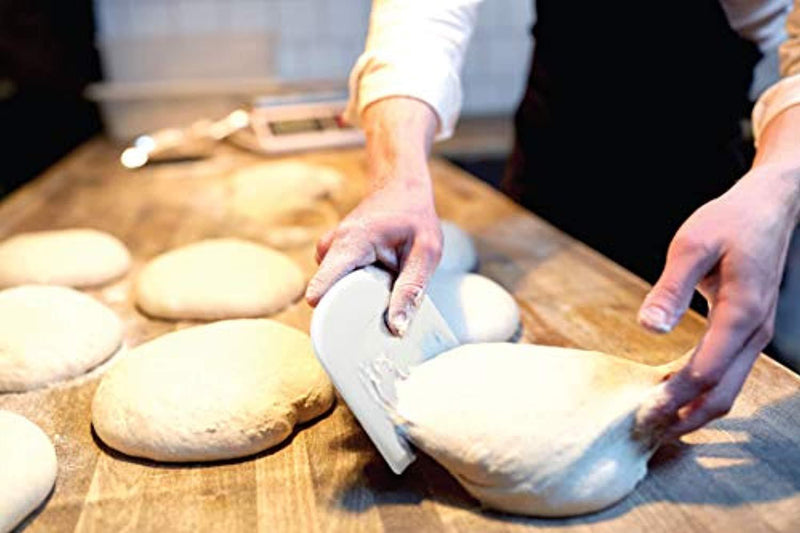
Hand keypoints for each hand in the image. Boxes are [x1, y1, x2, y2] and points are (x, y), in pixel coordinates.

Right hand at [305, 97, 441, 335]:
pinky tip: (376, 277)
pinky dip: (356, 285)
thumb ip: (411, 290)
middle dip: (351, 308)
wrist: (401, 187)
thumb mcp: (426, 254)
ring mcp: (328, 248)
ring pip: (334, 288)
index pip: (323, 284)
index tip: (333, 337)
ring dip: (357, 294)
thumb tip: (397, 328)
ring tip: (384, 284)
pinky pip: (337, 281)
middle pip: (329, 293)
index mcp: (352, 242)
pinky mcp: (332, 254)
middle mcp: (332, 245)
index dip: (327, 312)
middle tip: (380, 315)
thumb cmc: (415, 217)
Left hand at [637, 164, 799, 441]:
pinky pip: (728, 372)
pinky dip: (702, 391)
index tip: (643, 413)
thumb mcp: (691, 245)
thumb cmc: (730, 221)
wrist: (770, 207)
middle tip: (646, 431)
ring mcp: (755, 334)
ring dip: (694, 409)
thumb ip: (670, 289)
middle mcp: (754, 332)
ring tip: (657, 422)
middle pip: (722, 392)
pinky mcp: (748, 330)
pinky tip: (674, 393)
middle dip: (684, 416)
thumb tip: (650, 327)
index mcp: (741, 313)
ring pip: (729, 388)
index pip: (705, 371)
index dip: (674, 397)